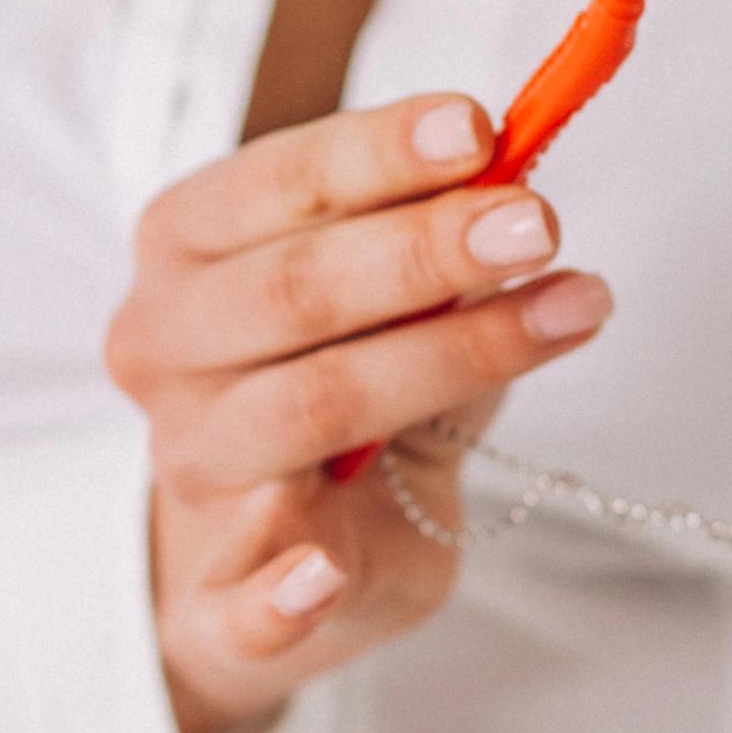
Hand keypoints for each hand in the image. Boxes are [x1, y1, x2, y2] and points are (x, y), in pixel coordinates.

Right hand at [103, 94, 613, 732]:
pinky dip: (276, 593)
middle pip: (295, 289)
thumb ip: (432, 258)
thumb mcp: (378, 305)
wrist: (240, 561)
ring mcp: (187, 473)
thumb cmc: (330, 390)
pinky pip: (236, 605)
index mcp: (187, 250)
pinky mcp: (215, 605)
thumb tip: (522, 190)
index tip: (482, 127)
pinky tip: (317, 575)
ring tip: (568, 316)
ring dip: (442, 362)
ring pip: (307, 408)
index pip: (278, 184)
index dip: (378, 152)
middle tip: (538, 223)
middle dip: (425, 249)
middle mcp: (164, 347)